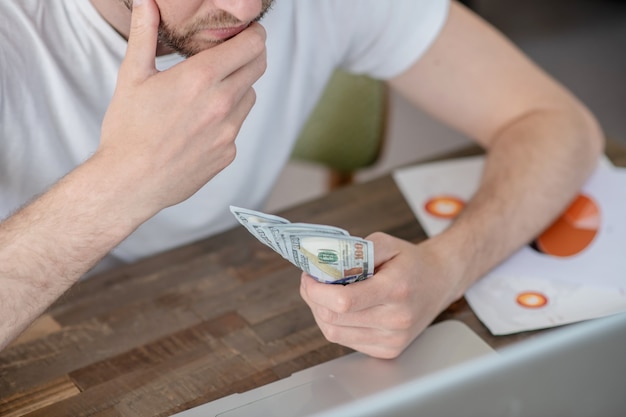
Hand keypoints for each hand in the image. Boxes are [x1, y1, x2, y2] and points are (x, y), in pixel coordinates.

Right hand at [95, 0, 266, 218]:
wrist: (130, 182)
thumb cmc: (127, 129)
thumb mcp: (132, 76)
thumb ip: (144, 34)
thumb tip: (147, 2)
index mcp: (200, 78)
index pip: (252, 45)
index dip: (254, 33)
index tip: (249, 31)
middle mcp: (222, 103)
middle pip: (258, 66)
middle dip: (251, 54)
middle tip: (235, 53)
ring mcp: (229, 131)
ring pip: (249, 95)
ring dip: (238, 86)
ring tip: (210, 90)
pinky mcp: (228, 153)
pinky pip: (237, 126)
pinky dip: (227, 118)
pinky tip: (201, 124)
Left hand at [300, 232, 463, 358]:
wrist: (440, 281)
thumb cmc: (411, 262)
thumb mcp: (386, 243)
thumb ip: (354, 251)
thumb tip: (323, 263)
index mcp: (396, 290)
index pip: (343, 301)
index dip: (317, 291)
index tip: (308, 277)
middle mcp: (396, 319)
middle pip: (334, 318)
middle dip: (313, 299)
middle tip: (311, 282)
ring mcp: (393, 339)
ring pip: (335, 333)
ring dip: (320, 313)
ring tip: (323, 294)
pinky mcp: (388, 350)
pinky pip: (347, 341)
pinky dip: (336, 324)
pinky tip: (340, 309)